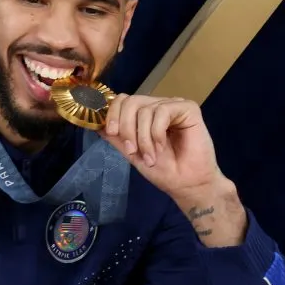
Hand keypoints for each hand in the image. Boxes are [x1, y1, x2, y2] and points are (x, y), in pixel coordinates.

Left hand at [100, 94, 223, 199]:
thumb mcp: (131, 152)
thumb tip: (96, 124)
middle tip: (132, 150)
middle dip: (126, 128)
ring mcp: (173, 106)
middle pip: (131, 101)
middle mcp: (158, 106)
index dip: (113, 114)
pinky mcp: (188, 109)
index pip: (123, 100)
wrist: (187, 184)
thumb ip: (116, 137)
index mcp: (144, 114)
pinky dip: (157, 132)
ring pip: (145, 109)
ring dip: (143, 137)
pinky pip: (162, 111)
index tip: (112, 132)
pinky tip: (161, 146)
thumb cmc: (162, 169)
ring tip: (150, 155)